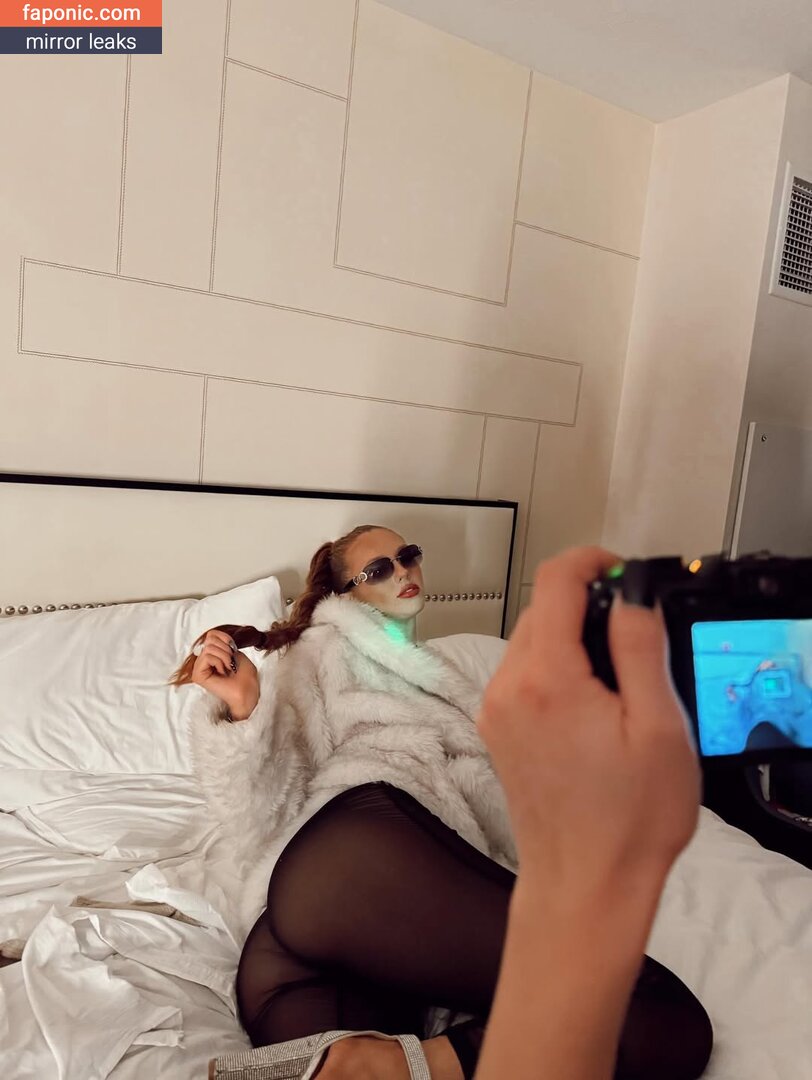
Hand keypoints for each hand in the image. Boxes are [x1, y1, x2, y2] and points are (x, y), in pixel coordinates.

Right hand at [190, 630, 259, 720]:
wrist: (247, 693)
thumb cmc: (246, 677)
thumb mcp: (237, 653)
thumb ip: (223, 643)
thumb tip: (211, 637)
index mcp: (213, 655)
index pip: (211, 634)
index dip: (224, 637)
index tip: (233, 649)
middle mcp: (204, 661)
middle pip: (209, 639)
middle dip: (225, 649)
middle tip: (231, 663)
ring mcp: (199, 668)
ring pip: (209, 648)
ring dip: (224, 657)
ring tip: (228, 669)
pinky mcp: (198, 675)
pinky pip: (207, 657)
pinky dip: (219, 662)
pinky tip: (222, 673)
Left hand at [478, 545, 700, 902]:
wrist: (584, 885)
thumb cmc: (630, 818)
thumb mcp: (658, 726)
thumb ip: (639, 646)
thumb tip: (630, 591)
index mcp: (547, 679)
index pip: (555, 581)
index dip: (591, 561)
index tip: (622, 570)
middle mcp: (508, 686)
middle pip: (541, 608)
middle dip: (585, 602)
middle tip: (633, 629)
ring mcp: (495, 709)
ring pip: (529, 638)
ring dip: (569, 634)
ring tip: (617, 673)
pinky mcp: (496, 728)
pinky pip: (522, 672)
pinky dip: (553, 665)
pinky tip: (589, 699)